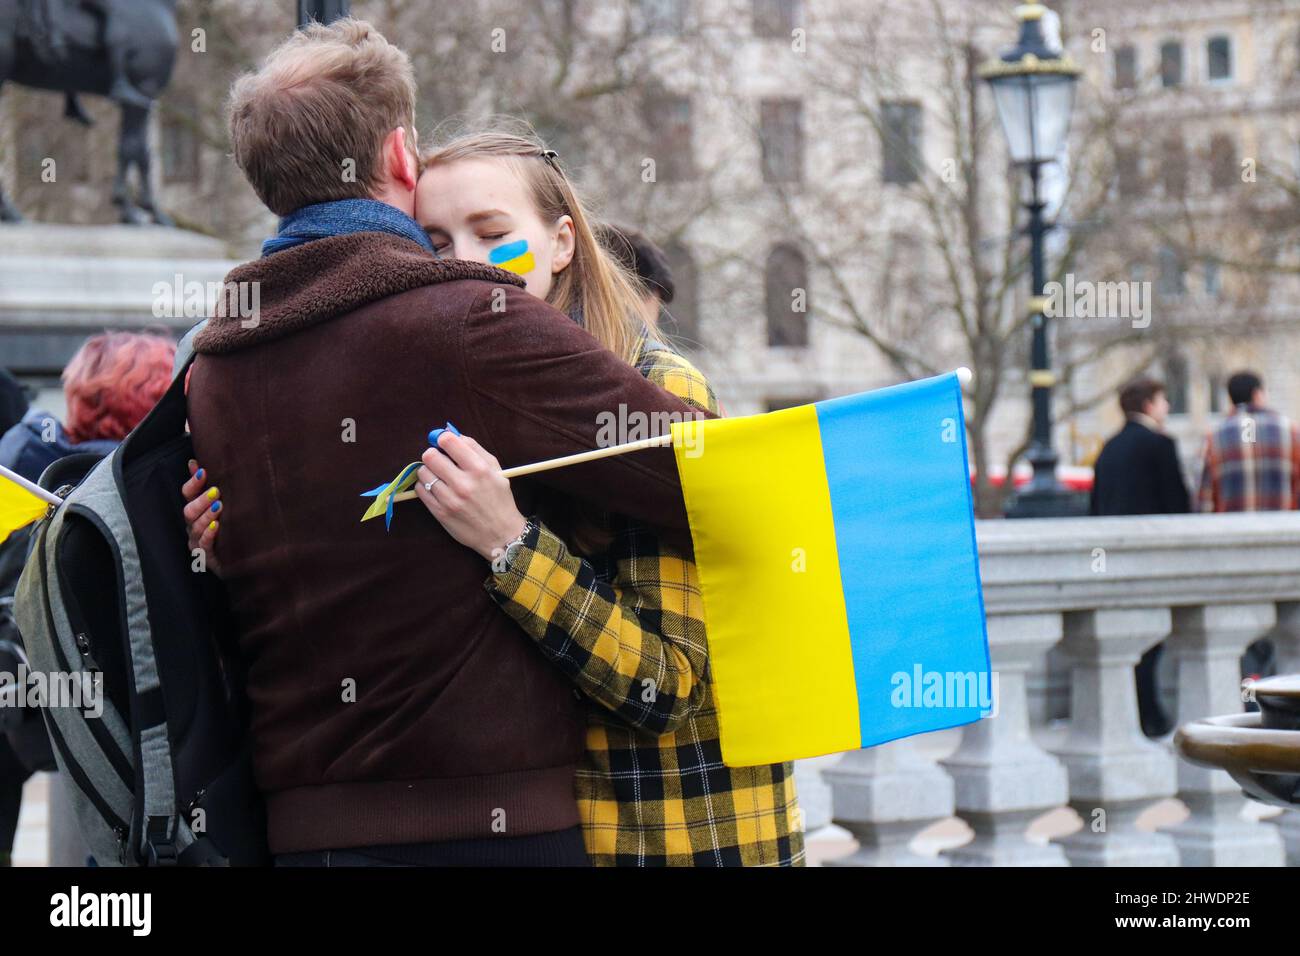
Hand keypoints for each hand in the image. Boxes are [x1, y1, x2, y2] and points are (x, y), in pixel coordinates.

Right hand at [182, 459, 221, 574]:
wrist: (238, 558)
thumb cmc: (227, 527)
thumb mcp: (219, 504)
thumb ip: (208, 485)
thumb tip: (195, 462)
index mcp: (195, 510)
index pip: (187, 494)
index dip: (193, 483)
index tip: (203, 471)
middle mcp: (193, 525)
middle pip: (189, 510)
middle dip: (202, 500)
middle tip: (216, 491)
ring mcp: (197, 541)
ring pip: (195, 527)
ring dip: (207, 516)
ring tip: (219, 506)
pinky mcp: (206, 556)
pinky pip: (204, 545)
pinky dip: (209, 535)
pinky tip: (217, 526)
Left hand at [413, 432, 526, 561]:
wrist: (500, 534)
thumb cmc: (499, 499)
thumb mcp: (496, 470)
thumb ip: (475, 449)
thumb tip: (453, 434)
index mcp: (479, 469)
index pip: (449, 441)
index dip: (443, 438)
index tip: (444, 443)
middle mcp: (464, 484)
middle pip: (430, 456)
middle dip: (433, 454)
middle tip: (439, 459)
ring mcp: (450, 499)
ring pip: (423, 473)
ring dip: (428, 471)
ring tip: (439, 476)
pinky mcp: (440, 513)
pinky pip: (421, 490)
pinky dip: (425, 485)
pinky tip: (436, 488)